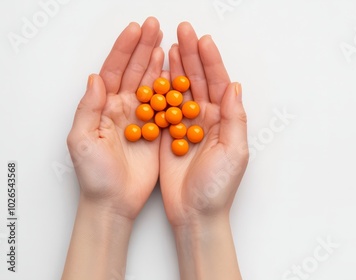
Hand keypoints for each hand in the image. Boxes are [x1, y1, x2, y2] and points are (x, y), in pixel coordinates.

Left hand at [67, 17, 164, 219]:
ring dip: (159, 62)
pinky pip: (167, 105)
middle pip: (135, 71)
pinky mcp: (159, 132)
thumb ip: (88, 109)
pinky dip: (173, 88)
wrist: (114, 202)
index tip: (137, 30)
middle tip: (156, 26)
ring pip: (152, 83)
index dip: (125, 49)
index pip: (114, 71)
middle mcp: (123, 108)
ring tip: (169, 42)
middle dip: (145, 47)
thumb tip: (95, 78)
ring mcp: (142, 118)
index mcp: (104, 107)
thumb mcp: (82, 141)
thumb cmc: (95, 176)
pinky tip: (178, 73)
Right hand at [159, 22, 248, 227]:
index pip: (219, 83)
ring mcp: (187, 125)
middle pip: (200, 80)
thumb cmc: (218, 187)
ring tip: (169, 44)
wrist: (195, 213)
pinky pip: (164, 107)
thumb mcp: (234, 151)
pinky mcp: (169, 135)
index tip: (202, 40)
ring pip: (182, 89)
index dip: (211, 61)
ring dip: (176, 66)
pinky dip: (160, 89)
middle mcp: (208, 119)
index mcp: (225, 120)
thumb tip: (234, 86)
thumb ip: (234, 118)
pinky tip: (156, 72)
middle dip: (192, 55)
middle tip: (183, 31)